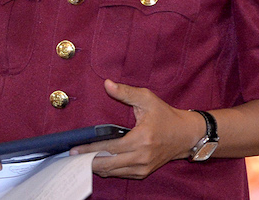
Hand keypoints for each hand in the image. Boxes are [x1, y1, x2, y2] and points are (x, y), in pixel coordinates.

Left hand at [70, 79, 203, 179]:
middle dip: (88, 161)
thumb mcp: (147, 99)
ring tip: (80, 160)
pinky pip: (121, 174)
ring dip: (97, 167)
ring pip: (114, 172)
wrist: (186, 135)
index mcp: (142, 139)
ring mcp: (144, 167)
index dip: (90, 149)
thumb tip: (107, 84)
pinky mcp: (144, 172)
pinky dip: (108, 170)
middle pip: (109, 164)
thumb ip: (126, 92)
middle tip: (72, 157)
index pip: (110, 147)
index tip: (74, 149)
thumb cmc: (166, 116)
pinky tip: (96, 163)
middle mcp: (142, 157)